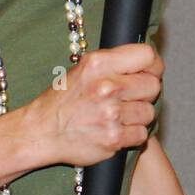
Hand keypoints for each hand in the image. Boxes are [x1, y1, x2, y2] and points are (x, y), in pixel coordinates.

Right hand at [24, 43, 164, 167]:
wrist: (41, 131)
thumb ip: (115, 62)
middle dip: (145, 93)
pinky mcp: (113, 139)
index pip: (147, 55)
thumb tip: (149, 60)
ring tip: (118, 115)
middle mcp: (106, 87)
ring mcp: (110, 114)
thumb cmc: (64, 99)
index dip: (153, 65)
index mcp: (99, 64)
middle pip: (153, 85)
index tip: (149, 72)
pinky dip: (132, 135)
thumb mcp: (84, 68)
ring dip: (137, 116)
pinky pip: (141, 134)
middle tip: (129, 98)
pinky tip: (116, 130)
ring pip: (149, 112)